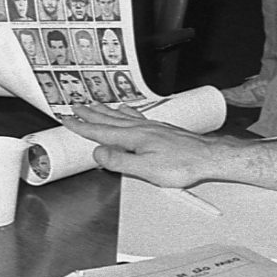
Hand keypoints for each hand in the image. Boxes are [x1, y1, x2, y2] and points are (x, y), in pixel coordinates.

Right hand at [62, 104, 225, 187]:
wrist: (208, 156)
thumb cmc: (181, 165)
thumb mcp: (145, 170)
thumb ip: (119, 161)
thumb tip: (98, 154)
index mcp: (134, 138)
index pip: (101, 131)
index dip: (82, 126)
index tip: (67, 119)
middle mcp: (142, 128)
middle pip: (110, 119)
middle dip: (91, 114)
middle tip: (75, 107)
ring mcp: (152, 127)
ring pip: (123, 116)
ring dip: (106, 111)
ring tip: (96, 105)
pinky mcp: (162, 129)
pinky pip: (137, 116)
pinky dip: (126, 112)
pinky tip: (127, 111)